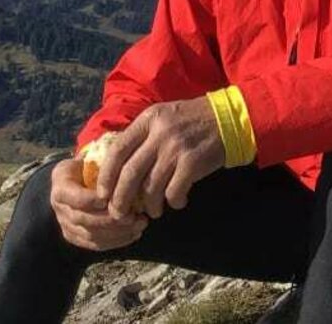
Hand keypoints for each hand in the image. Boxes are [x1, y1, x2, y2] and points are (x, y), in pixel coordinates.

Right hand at [49, 157, 147, 250]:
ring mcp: (66, 225)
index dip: (93, 200)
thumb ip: (101, 159)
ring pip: (91, 235)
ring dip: (117, 233)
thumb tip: (123, 155)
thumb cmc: (87, 166)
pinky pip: (95, 244)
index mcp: (61, 186)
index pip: (75, 198)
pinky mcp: (75, 237)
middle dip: (111, 220)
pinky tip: (134, 234)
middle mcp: (60, 209)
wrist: (72, 183)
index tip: (112, 198)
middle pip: (84, 220)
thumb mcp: (88, 157)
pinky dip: (116, 241)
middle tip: (134, 216)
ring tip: (140, 225)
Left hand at [94, 98, 224, 218]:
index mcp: (148, 120)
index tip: (102, 194)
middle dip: (121, 199)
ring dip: (149, 206)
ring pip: (151, 187)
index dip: (106, 176)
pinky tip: (178, 201)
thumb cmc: (191, 120)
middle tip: (119, 214)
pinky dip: (173, 202)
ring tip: (153, 211)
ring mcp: (176, 147)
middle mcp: (160, 133)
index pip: (117, 150)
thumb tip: (117, 168)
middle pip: (130, 173)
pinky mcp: (193, 162)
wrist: (228, 118)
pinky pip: (174, 192)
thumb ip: (142, 137)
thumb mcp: (163, 118)